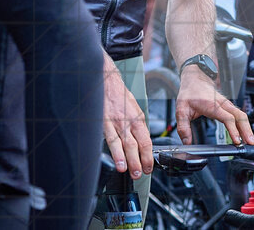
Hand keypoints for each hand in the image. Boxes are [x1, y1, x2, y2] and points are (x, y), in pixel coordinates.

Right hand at [102, 57, 151, 178]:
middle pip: (137, 144)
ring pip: (124, 144)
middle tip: (142, 174)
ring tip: (129, 171)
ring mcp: (116, 122)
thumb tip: (139, 142)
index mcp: (138, 118)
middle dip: (140, 161)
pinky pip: (110, 139)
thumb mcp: (133, 109)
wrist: (106, 79)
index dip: (149, 155)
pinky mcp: (104, 121)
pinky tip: (116, 161)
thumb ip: (135, 125)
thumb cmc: (118, 95)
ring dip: (128, 160)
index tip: (149, 166)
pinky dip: (114, 152)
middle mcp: (129, 121)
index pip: (147, 140)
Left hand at [175, 68, 253, 145]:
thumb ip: (183, 127)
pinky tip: (245, 134)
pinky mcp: (228, 106)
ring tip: (250, 141)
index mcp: (212, 105)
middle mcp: (222, 104)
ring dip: (247, 128)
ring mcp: (227, 105)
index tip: (237, 141)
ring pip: (242, 115)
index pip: (227, 118)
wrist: (195, 79)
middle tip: (250, 143)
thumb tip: (187, 142)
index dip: (233, 130)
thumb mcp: (181, 110)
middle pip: (240, 116)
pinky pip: (239, 115)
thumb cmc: (190, 93)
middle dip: (246, 130)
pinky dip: (244, 124)